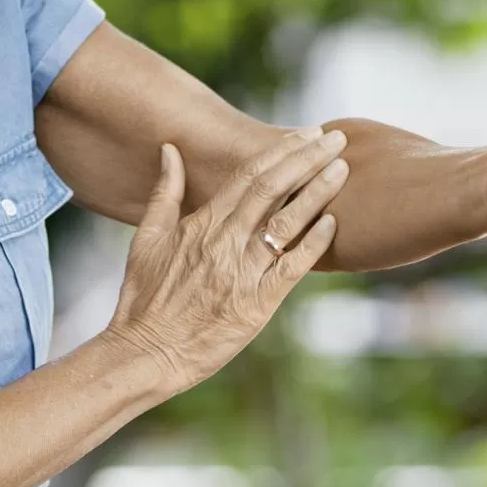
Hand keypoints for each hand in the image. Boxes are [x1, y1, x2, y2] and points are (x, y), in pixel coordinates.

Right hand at [103, 126, 347, 393]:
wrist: (145, 353)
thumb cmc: (143, 299)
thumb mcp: (146, 238)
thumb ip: (164, 191)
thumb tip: (171, 149)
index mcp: (201, 224)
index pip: (249, 175)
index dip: (282, 151)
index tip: (308, 133)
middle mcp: (225, 242)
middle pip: (273, 188)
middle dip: (308, 158)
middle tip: (337, 138)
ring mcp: (242, 273)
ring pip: (287, 222)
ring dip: (317, 191)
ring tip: (342, 168)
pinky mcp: (256, 305)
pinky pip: (291, 268)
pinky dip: (313, 243)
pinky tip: (333, 223)